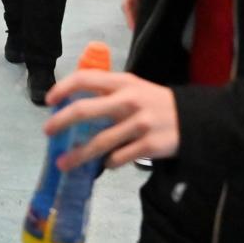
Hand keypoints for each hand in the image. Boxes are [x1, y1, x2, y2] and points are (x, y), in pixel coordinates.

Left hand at [43, 70, 178, 170]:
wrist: (195, 119)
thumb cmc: (157, 103)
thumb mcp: (135, 88)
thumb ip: (109, 93)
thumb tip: (74, 106)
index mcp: (123, 82)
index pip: (86, 78)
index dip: (63, 88)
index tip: (49, 101)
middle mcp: (128, 100)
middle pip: (84, 110)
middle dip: (61, 122)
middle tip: (47, 132)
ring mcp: (138, 124)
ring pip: (98, 142)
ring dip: (77, 155)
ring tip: (63, 163)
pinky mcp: (148, 145)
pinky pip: (118, 158)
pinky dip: (108, 163)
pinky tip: (105, 164)